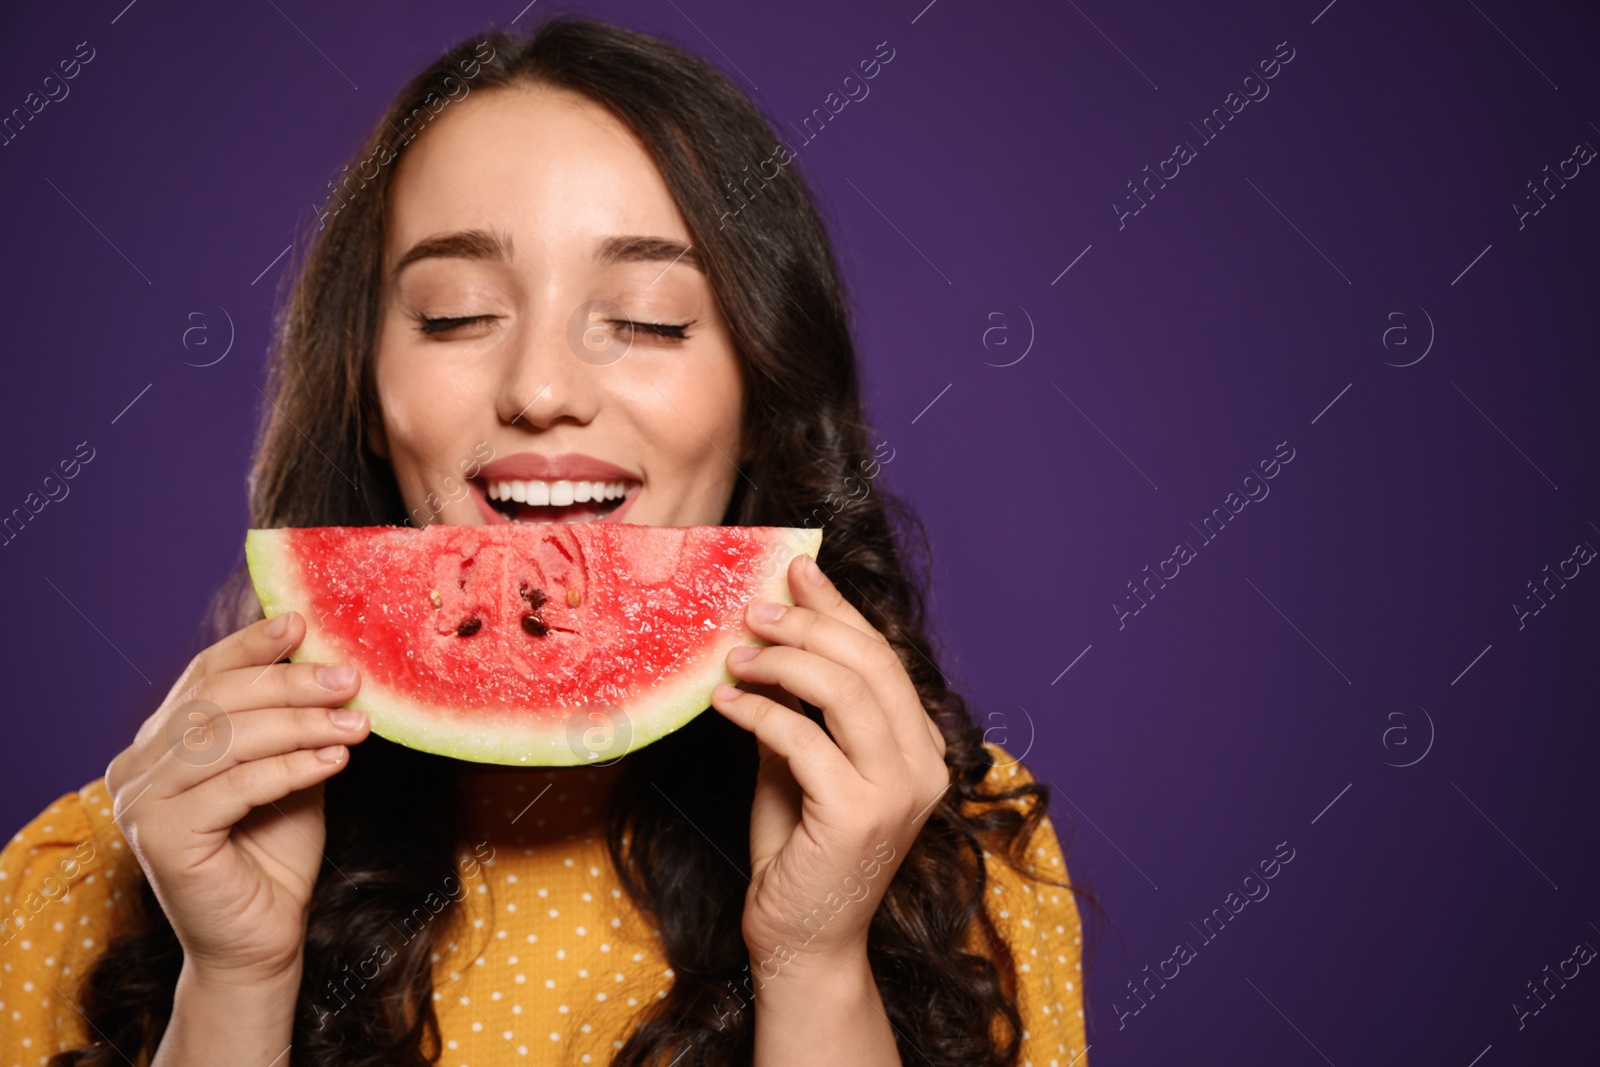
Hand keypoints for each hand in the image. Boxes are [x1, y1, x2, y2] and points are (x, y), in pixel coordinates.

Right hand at [104, 610, 370, 985]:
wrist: (261, 937)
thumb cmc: (275, 853)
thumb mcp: (291, 770)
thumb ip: (293, 722)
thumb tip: (329, 661)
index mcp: (158, 743)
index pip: (204, 677)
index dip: (251, 646)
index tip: (302, 621)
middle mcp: (136, 767)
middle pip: (216, 703)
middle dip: (289, 684)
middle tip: (349, 678)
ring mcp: (140, 804)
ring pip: (226, 740)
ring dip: (299, 725)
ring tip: (355, 723)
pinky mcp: (161, 839)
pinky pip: (235, 787)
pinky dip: (290, 768)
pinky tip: (336, 760)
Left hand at [710, 554, 948, 974]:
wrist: (800, 941)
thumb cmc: (799, 853)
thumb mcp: (800, 766)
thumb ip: (800, 710)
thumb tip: (769, 638)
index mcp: (922, 748)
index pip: (884, 658)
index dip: (839, 609)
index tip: (798, 571)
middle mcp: (924, 765)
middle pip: (870, 663)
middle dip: (808, 624)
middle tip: (754, 610)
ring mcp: (897, 791)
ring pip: (843, 689)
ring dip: (781, 661)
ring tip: (735, 654)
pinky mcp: (857, 814)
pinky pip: (801, 737)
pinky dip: (757, 710)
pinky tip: (724, 702)